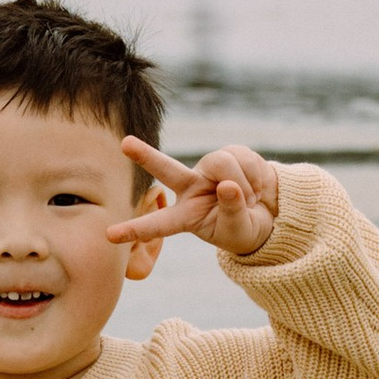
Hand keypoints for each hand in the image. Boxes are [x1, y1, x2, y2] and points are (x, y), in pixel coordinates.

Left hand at [106, 137, 281, 257]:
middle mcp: (191, 188)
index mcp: (186, 215)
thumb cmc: (244, 227)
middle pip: (166, 168)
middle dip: (146, 156)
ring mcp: (209, 168)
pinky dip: (256, 177)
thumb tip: (228, 185)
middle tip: (125, 143)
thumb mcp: (239, 230)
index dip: (135, 229)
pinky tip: (257, 188)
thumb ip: (232, 211)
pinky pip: (243, 158)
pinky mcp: (230, 152)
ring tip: (251, 200)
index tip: (109, 235)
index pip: (158, 224)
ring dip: (244, 185)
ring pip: (222, 163)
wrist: (270, 211)